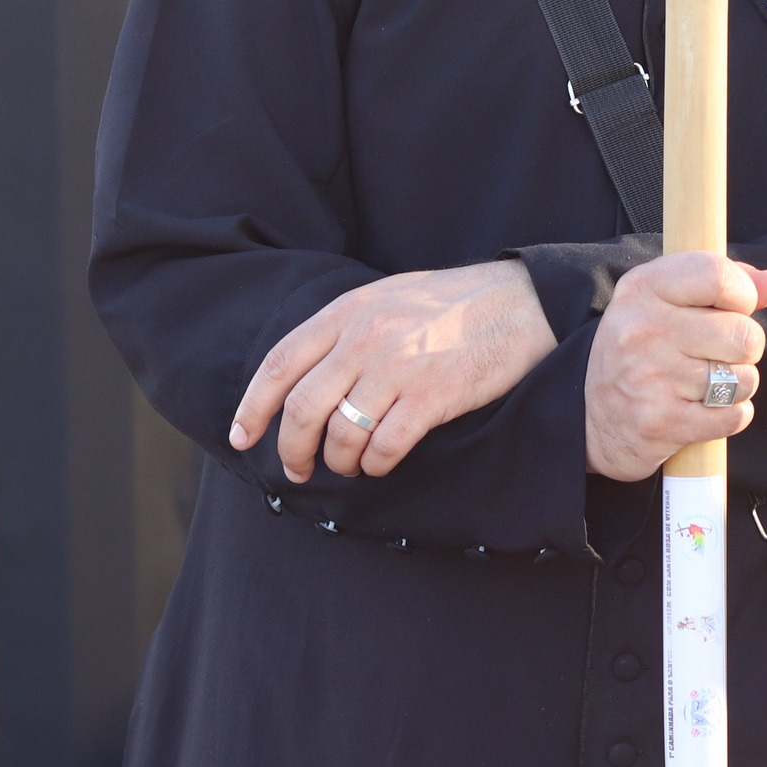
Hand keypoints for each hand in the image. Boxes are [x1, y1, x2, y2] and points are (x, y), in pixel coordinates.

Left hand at [229, 260, 554, 482]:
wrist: (524, 303)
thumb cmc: (457, 303)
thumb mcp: (390, 296)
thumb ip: (347, 327)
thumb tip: (307, 373)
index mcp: (348, 310)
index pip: (280, 363)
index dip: (254, 407)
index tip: (242, 438)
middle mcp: (366, 336)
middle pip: (302, 408)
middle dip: (291, 449)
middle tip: (297, 470)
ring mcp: (399, 366)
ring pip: (341, 434)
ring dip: (338, 462)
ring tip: (349, 467)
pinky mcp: (433, 395)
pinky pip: (385, 446)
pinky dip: (375, 465)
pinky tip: (380, 464)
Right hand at [584, 253, 766, 480]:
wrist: (590, 416)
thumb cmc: (641, 349)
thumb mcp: (667, 300)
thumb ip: (724, 284)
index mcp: (643, 288)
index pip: (718, 276)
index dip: (744, 294)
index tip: (735, 308)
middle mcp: (643, 330)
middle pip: (743, 334)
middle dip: (746, 347)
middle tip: (721, 353)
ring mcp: (650, 377)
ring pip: (742, 379)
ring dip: (737, 384)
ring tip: (711, 383)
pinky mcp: (660, 423)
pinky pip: (733, 417)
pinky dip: (731, 415)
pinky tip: (707, 409)